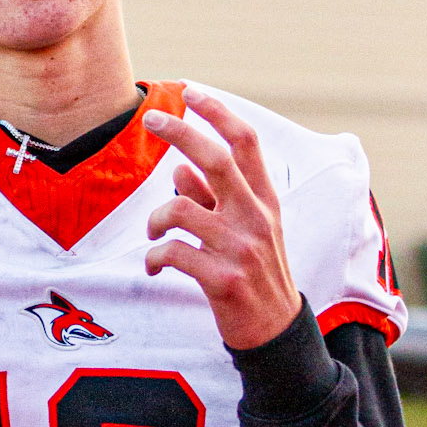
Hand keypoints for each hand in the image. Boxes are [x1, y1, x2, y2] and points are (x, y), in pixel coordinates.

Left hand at [142, 87, 300, 349]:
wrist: (275, 334)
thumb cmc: (254, 275)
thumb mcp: (245, 232)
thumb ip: (215, 200)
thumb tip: (180, 170)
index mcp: (264, 201)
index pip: (246, 144)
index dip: (219, 113)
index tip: (191, 92)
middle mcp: (256, 218)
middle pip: (216, 159)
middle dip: (181, 132)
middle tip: (151, 118)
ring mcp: (241, 249)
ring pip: (180, 208)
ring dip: (155, 219)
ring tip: (155, 235)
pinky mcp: (222, 279)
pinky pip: (172, 252)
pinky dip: (154, 257)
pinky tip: (155, 267)